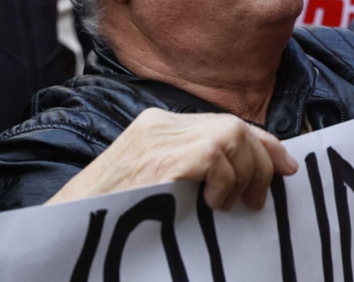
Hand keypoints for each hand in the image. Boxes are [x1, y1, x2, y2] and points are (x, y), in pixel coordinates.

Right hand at [46, 108, 297, 211]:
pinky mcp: (161, 158)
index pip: (223, 124)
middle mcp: (160, 125)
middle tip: (262, 197)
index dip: (261, 143)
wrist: (67, 230)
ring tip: (234, 205)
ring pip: (232, 136)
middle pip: (234, 126)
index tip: (286, 166)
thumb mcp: (153, 184)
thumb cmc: (109, 218)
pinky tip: (213, 205)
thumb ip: (189, 172)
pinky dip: (226, 182)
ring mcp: (159, 138)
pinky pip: (216, 158)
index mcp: (158, 127)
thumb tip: (243, 181)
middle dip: (262, 159)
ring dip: (245, 174)